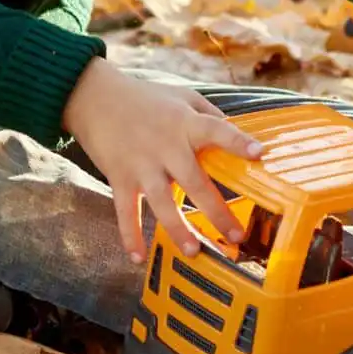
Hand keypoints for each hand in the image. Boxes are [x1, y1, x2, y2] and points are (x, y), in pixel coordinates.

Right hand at [60, 61, 264, 263]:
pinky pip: (126, 212)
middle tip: (236, 234)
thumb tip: (238, 132)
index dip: (237, 141)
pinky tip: (139, 258)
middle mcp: (164, 145)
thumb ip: (208, 113)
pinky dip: (130, 236)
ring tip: (193, 251)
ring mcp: (140, 164)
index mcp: (184, 123)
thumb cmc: (143, 97)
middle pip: (194, 181)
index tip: (259, 153)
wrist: (93, 97)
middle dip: (216, 210)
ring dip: (178, 230)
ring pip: (162, 203)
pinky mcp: (119, 178)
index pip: (216, 130)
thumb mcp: (180, 95)